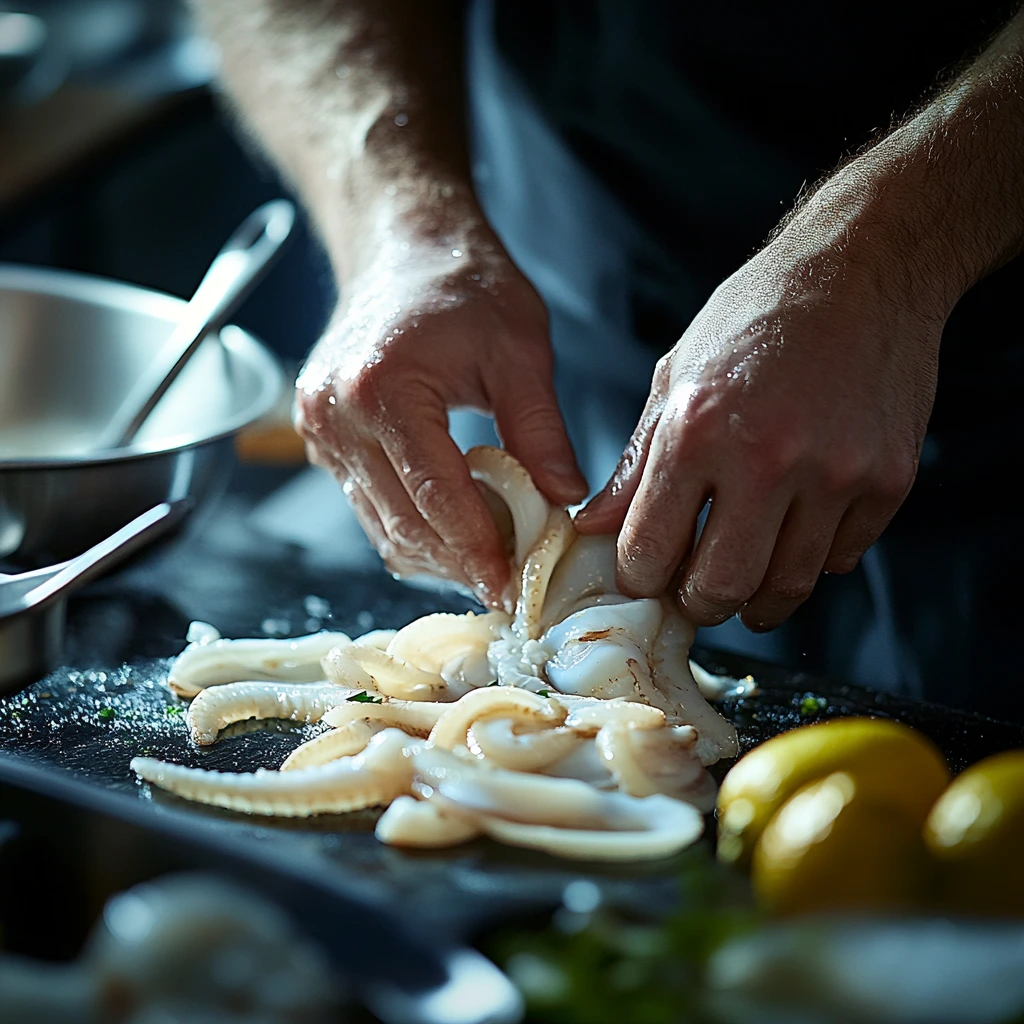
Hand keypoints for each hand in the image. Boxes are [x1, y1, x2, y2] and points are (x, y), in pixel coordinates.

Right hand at [294, 228, 585, 604]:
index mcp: (383, 389)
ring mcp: (320, 432)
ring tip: (490, 560)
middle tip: (511, 582)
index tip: (513, 587)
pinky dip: (413, 529)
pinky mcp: (320, 440)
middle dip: (461, 563)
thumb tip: (564, 501)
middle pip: (404, 525)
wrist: (402, 246)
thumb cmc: (461, 281)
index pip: (437, 498)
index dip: (479, 552)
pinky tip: (456, 531)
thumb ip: (539, 430)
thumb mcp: (520, 348)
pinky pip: (367, 508)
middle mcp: (337, 417)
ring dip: (437, 555)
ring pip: (381, 528)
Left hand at [576, 215, 945, 630]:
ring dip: (755, 599)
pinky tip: (796, 532)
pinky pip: (841, 559)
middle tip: (692, 591)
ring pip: (786, 587)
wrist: (862, 271)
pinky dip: (812, 560)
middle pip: (720, 588)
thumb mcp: (675, 377)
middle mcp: (766, 459)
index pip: (650, 551)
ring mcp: (835, 474)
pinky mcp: (888, 481)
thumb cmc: (757, 317)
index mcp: (696, 431)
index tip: (645, 575)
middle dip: (697, 603)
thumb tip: (594, 526)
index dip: (640, 577)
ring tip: (742, 577)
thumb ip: (637, 465)